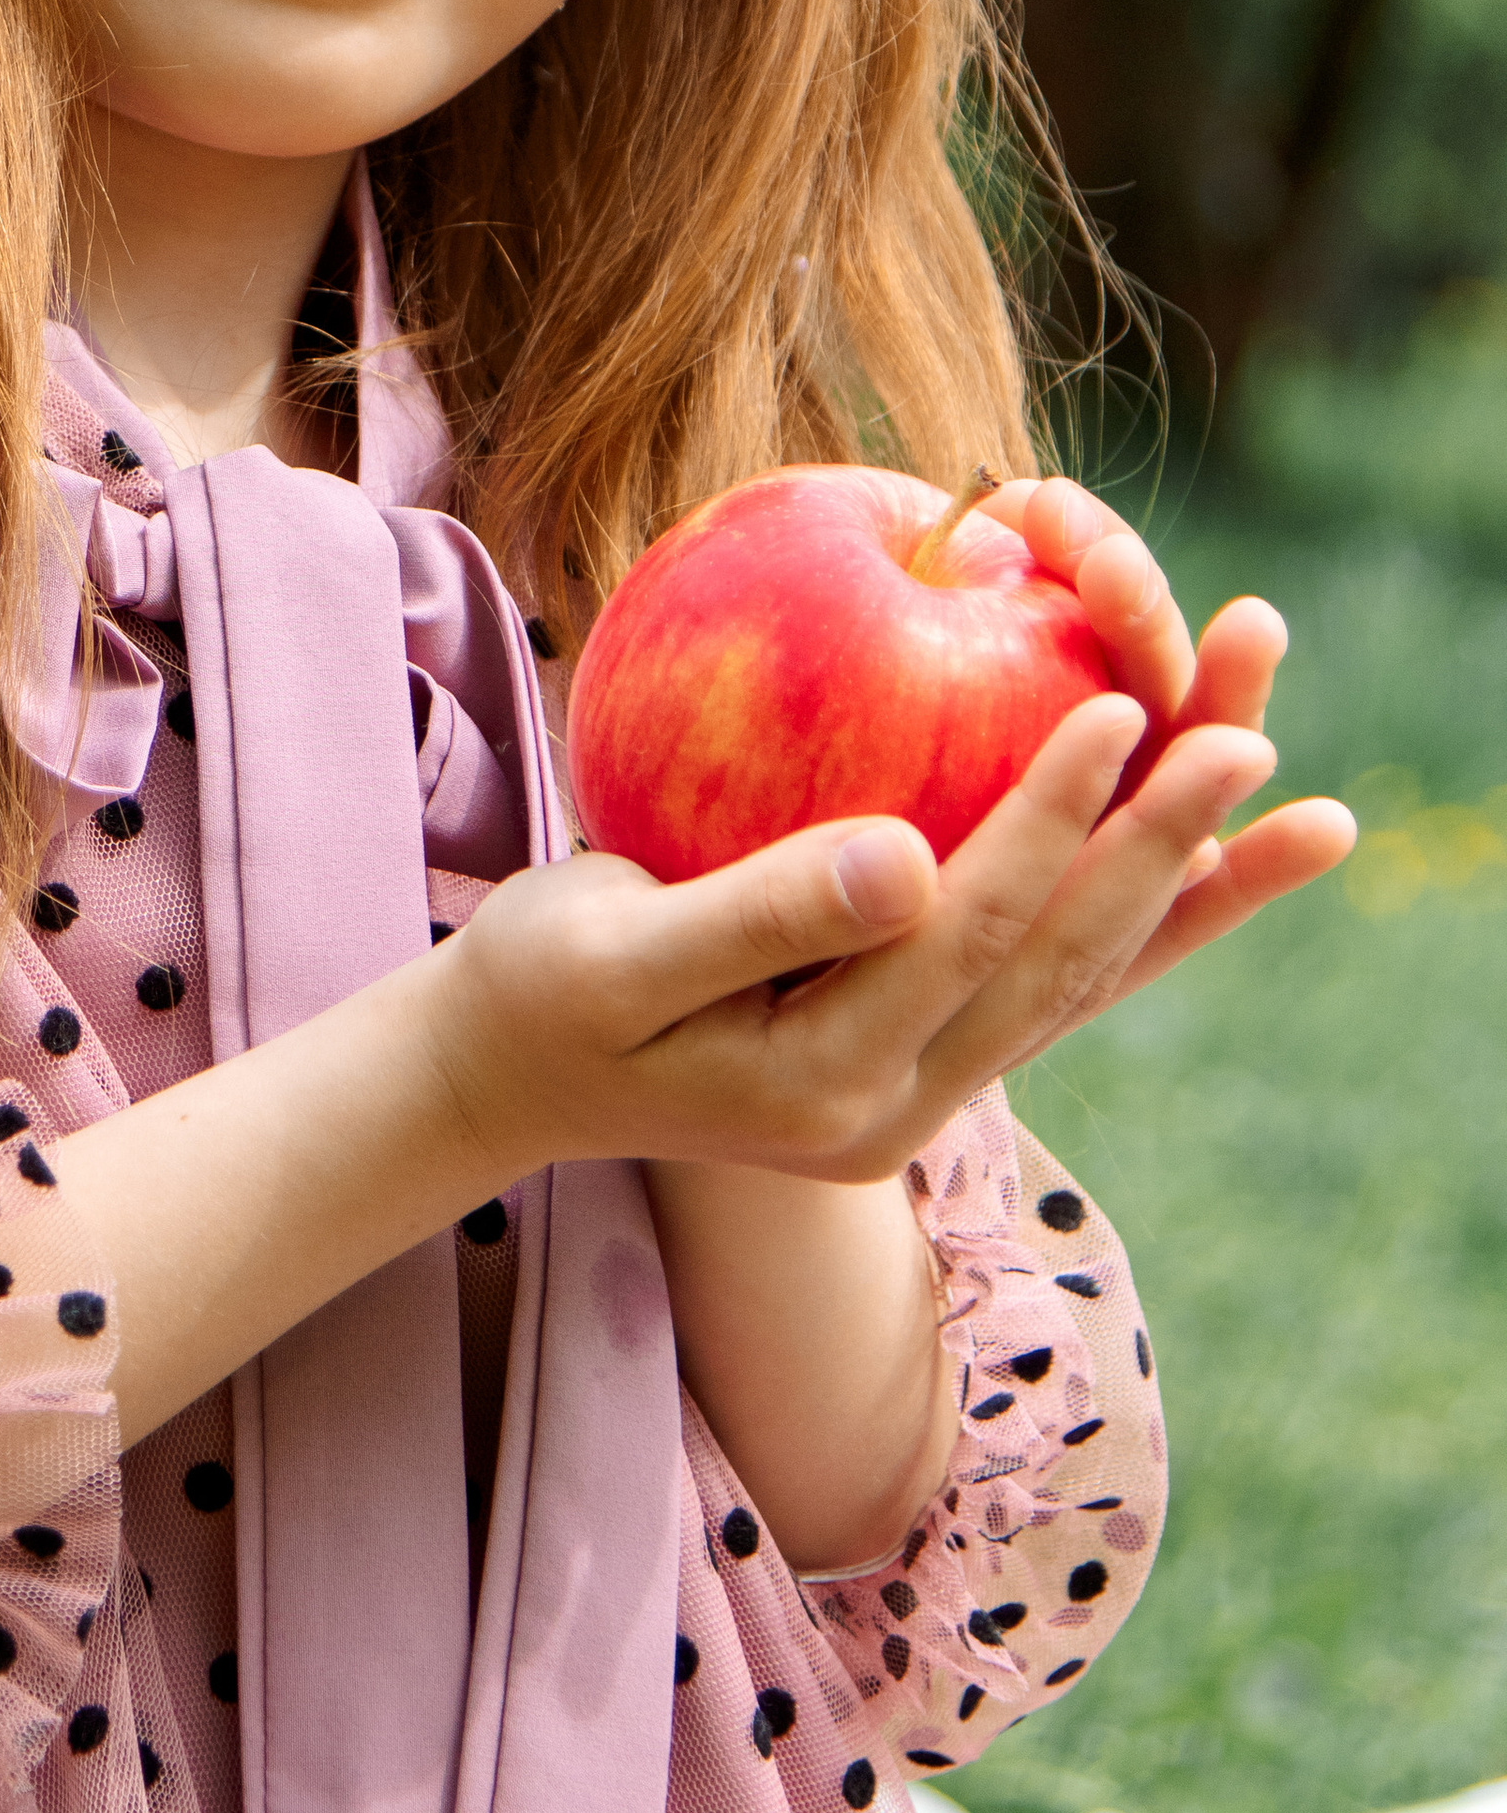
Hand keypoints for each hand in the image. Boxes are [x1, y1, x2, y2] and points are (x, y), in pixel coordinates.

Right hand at [428, 493, 1352, 1191]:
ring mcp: (921, 1096)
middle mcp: (900, 1106)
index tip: (1121, 706)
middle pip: (1065, 963)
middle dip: (1173, 843)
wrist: (507, 1079)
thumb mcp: (608, 947)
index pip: (972, 931)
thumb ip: (758, 914)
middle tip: (1259, 727)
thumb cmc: (536, 985)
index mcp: (827, 1077)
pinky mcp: (924, 1063)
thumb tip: (906, 862)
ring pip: (1087, 982)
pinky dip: (1146, 922)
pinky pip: (1058, 985)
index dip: (1052, 819)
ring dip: (1197, 889)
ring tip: (1305, 807)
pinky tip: (1213, 862)